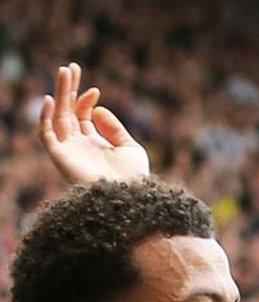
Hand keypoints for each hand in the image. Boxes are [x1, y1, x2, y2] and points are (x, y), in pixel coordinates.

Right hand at [38, 63, 148, 184]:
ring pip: (57, 116)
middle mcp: (77, 144)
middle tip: (70, 67)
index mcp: (93, 142)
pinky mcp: (59, 156)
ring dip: (59, 93)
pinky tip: (50, 100)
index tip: (96, 90)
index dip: (86, 100)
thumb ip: (114, 127)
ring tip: (64, 71)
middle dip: (68, 88)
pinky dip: (45, 118)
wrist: (129, 196)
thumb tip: (96, 109)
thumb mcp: (129, 147)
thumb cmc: (133, 177)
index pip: (82, 115)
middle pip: (67, 110)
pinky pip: (46, 134)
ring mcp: (67, 149)